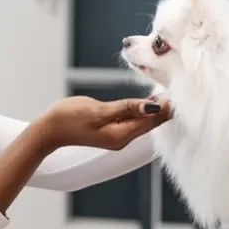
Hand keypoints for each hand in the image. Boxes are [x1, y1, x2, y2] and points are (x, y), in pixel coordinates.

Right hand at [36, 95, 171, 151]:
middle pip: (150, 122)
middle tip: (180, 90)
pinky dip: (141, 110)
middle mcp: (122, 138)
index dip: (166, 108)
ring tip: (169, 92)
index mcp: (121, 135)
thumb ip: (127, 108)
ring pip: (142, 121)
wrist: (48, 131)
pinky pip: (132, 120)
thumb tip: (153, 107)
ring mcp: (116, 136)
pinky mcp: (111, 130)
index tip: (179, 93)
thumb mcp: (99, 110)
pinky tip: (148, 101)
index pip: (151, 121)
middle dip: (164, 108)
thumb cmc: (68, 118)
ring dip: (154, 108)